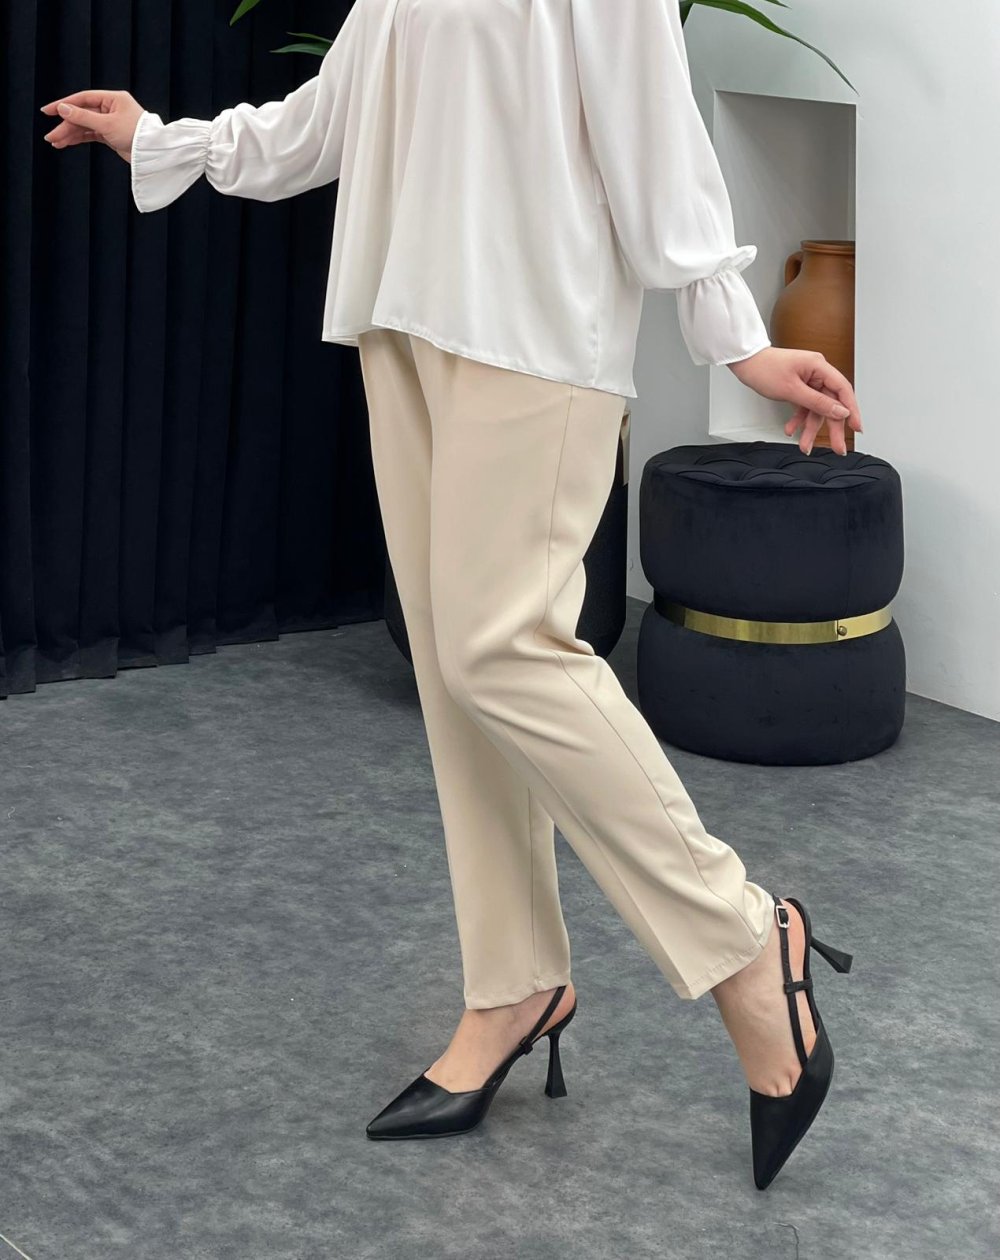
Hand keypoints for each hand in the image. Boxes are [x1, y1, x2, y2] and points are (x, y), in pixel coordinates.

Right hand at [40, 89, 145, 163]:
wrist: (154, 155)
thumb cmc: (136, 135)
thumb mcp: (107, 124)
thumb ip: (83, 117)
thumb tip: (63, 109)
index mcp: (113, 99)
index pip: (83, 98)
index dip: (64, 104)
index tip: (47, 111)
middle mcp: (111, 108)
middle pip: (82, 114)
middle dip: (66, 126)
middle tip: (51, 136)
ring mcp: (110, 122)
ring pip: (85, 126)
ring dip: (70, 134)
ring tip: (55, 142)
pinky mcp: (111, 135)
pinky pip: (91, 135)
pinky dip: (79, 139)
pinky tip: (67, 143)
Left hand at [726, 346, 862, 454]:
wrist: (745, 362)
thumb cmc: (764, 369)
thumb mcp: (791, 390)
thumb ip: (817, 402)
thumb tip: (840, 411)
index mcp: (819, 366)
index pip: (843, 390)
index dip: (852, 410)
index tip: (856, 428)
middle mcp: (816, 373)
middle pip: (831, 403)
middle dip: (832, 427)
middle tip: (838, 448)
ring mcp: (808, 380)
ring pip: (816, 408)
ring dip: (810, 428)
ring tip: (805, 445)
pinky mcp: (799, 387)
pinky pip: (804, 406)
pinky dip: (799, 419)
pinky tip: (792, 430)